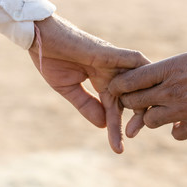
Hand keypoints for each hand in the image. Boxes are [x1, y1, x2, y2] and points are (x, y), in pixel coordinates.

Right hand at [29, 15, 149, 152]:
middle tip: (131, 136)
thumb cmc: (52, 59)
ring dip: (140, 104)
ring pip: (139, 83)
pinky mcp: (111, 52)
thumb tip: (104, 126)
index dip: (118, 128)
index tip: (119, 149)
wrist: (40, 36)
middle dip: (136, 118)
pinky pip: (135, 62)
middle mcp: (114, 73)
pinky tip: (146, 97)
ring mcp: (115, 62)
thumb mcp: (69, 89)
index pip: (116, 108)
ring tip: (135, 128)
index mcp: (104, 81)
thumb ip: (87, 105)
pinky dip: (142, 77)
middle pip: (134, 97)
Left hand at [109, 46, 186, 139]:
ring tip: (162, 111)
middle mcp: (172, 89)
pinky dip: (177, 130)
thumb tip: (155, 83)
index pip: (131, 79)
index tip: (115, 88)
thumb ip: (169, 72)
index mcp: (170, 68)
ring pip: (150, 121)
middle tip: (135, 102)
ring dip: (152, 117)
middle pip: (135, 102)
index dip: (119, 86)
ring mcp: (184, 108)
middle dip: (131, 103)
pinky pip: (175, 134)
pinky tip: (184, 122)